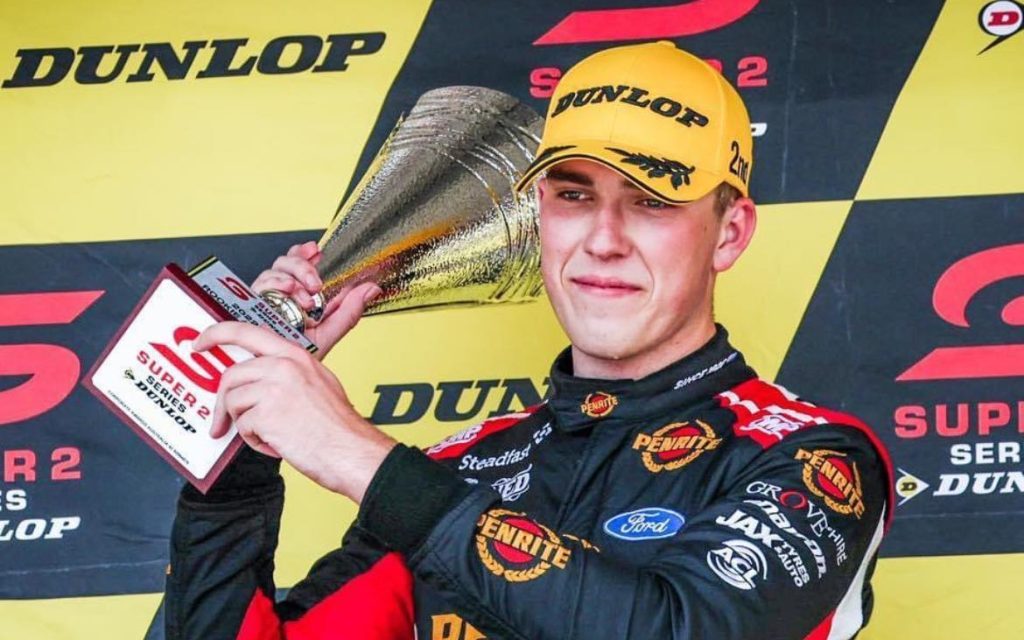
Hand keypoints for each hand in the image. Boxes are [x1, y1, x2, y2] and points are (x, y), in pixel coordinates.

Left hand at [194, 321, 395, 502]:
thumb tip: (256, 382)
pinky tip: (277, 444)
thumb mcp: (318, 382)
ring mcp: (273, 387)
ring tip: (269, 435)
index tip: (200, 343)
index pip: (247, 332)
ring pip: (234, 402)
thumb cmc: (338, 425)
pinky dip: (256, 441)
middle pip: (232, 375)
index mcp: (295, 355)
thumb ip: (287, 373)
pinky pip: (243, 426)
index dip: (217, 334)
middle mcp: (283, 365)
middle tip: (220, 423)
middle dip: (222, 404)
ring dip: (245, 425)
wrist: (350, 450)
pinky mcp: (265, 413)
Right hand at [252, 240, 381, 357]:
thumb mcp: (329, 332)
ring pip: (272, 271)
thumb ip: (349, 310)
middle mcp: (279, 295)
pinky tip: (287, 290)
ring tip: (305, 296)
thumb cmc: (298, 357)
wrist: (279, 374)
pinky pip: (259, 285)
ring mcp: (265, 299)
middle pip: (285, 263)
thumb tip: (371, 288)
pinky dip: (275, 283)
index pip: (298, 264)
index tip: (316, 251)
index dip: (305, 253)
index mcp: (297, 296)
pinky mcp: (249, 305)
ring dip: (292, 277)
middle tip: (316, 283)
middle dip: (302, 266)